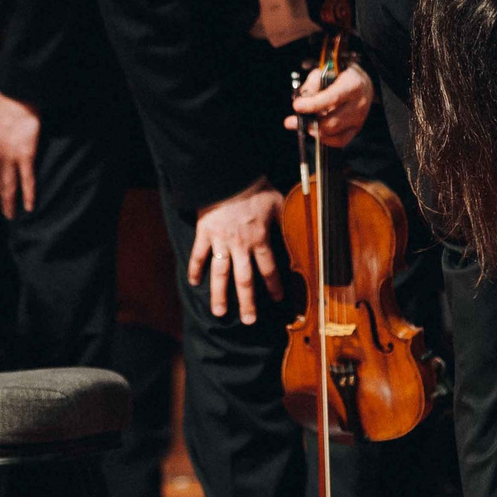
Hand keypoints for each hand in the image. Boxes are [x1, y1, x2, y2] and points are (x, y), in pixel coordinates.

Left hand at [0, 91, 41, 217]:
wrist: (15, 99)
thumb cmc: (8, 106)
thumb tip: (2, 139)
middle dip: (1, 199)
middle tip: (5, 213)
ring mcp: (10, 158)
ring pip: (9, 185)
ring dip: (10, 202)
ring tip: (12, 216)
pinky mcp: (25, 156)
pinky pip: (27, 180)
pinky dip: (28, 194)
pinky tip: (29, 206)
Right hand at [187, 180, 285, 324]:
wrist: (229, 175)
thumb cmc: (256, 188)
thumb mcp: (279, 203)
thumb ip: (286, 222)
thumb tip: (302, 233)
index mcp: (259, 239)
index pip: (269, 269)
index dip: (274, 285)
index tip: (277, 299)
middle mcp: (240, 246)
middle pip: (244, 280)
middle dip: (246, 302)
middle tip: (249, 321)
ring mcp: (220, 241)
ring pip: (220, 274)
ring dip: (219, 295)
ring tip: (219, 313)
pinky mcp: (205, 233)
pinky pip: (198, 255)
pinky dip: (195, 269)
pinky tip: (194, 283)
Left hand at [285, 62, 372, 147]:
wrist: (362, 83)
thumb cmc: (340, 76)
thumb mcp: (325, 72)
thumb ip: (312, 85)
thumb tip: (300, 101)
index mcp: (353, 85)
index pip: (332, 98)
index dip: (312, 104)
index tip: (296, 106)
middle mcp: (359, 104)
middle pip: (332, 121)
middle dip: (309, 123)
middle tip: (291, 121)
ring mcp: (359, 119)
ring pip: (333, 133)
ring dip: (314, 130)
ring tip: (302, 123)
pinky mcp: (356, 129)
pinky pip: (339, 141)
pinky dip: (324, 138)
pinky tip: (314, 130)